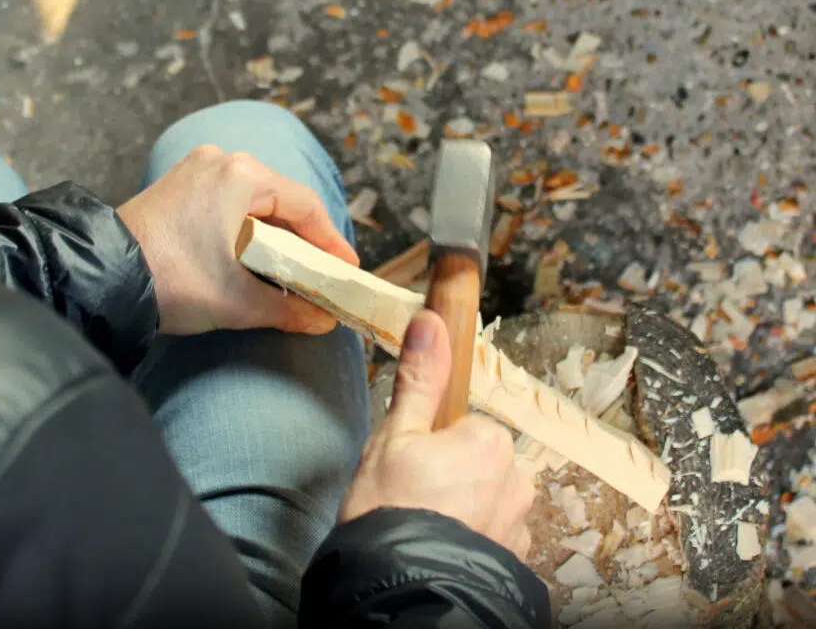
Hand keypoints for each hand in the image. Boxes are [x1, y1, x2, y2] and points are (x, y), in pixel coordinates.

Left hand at [117, 145, 357, 335]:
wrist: (99, 277)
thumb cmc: (171, 279)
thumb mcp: (237, 301)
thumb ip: (289, 309)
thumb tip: (324, 320)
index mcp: (242, 176)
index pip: (306, 206)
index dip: (331, 242)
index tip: (347, 270)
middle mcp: (222, 160)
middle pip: (280, 200)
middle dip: (304, 240)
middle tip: (324, 273)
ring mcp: (196, 168)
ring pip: (254, 201)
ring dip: (274, 235)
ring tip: (292, 270)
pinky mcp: (178, 184)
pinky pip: (228, 201)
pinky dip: (247, 228)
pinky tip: (253, 256)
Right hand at [340, 310, 534, 560]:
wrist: (400, 591)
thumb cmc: (392, 509)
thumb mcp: (394, 436)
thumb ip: (419, 380)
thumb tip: (431, 321)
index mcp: (491, 441)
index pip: (466, 424)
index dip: (435, 440)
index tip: (412, 461)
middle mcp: (517, 480)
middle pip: (481, 459)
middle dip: (452, 472)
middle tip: (412, 492)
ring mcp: (519, 525)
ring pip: (489, 497)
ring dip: (465, 506)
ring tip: (423, 521)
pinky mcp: (516, 560)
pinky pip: (495, 532)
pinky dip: (473, 536)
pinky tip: (441, 543)